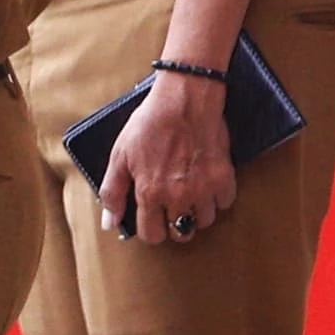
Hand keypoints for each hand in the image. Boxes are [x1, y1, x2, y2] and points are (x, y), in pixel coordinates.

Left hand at [101, 66, 240, 245]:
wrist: (184, 100)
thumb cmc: (149, 123)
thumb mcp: (120, 155)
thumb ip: (113, 192)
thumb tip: (110, 223)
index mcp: (150, 193)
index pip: (152, 235)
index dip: (150, 230)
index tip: (152, 219)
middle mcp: (178, 197)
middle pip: (181, 234)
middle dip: (174, 224)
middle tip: (171, 208)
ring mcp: (204, 189)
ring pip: (204, 221)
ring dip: (196, 212)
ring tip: (189, 194)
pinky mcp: (224, 178)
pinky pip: (224, 203)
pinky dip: (216, 197)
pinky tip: (206, 183)